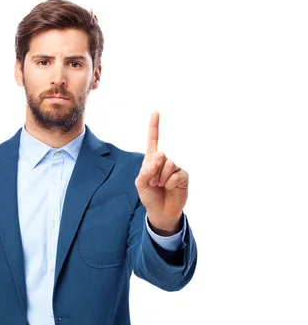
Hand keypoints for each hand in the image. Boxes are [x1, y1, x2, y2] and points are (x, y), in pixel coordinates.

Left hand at [135, 111, 188, 231]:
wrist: (161, 211)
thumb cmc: (149, 196)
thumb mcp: (140, 184)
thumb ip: (145, 171)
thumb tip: (156, 160)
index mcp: (151, 160)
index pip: (153, 141)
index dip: (154, 127)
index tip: (156, 112)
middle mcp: (164, 162)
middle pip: (160, 155)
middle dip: (154, 170)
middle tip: (153, 182)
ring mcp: (174, 168)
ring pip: (168, 165)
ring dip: (161, 179)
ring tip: (160, 186)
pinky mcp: (183, 176)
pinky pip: (176, 175)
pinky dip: (170, 183)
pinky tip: (169, 188)